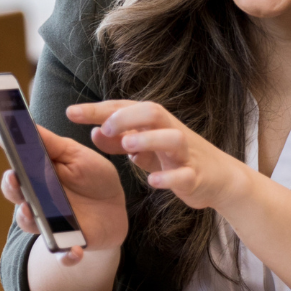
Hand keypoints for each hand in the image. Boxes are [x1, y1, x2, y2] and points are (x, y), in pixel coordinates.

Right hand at [0, 124, 127, 266]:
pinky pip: (62, 255)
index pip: (16, 174)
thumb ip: (52, 145)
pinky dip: (66, 256)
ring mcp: (51, 225)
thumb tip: (26, 124)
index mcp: (37, 179)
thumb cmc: (91, 177)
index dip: (10, 165)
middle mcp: (37, 203)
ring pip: (32, 226)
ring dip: (31, 221)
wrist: (114, 207)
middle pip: (17, 199)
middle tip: (16, 180)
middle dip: (13, 190)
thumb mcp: (76, 156)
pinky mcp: (68, 244)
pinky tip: (74, 252)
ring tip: (32, 212)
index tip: (5, 152)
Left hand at [66, 100, 250, 212]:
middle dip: (127, 116)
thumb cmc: (177, 159)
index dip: (98, 109)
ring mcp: (186, 154)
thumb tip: (93, 132)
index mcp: (156, 123)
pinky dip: (169, 177)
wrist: (219, 178)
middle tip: (104, 126)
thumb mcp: (146, 147)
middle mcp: (171, 132)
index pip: (125, 108)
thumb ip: (120, 140)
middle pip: (153, 112)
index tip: (71, 112)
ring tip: (128, 145)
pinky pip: (185, 175)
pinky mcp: (197, 176)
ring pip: (173, 138)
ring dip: (149, 139)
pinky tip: (152, 182)